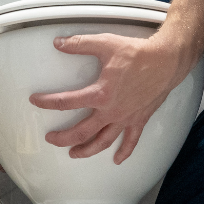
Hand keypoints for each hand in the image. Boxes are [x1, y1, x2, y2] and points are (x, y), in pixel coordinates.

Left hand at [30, 32, 200, 163]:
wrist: (167, 61)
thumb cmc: (138, 53)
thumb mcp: (105, 44)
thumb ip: (79, 44)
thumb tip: (59, 43)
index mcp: (100, 93)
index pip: (66, 102)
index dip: (48, 102)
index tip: (36, 101)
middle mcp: (111, 111)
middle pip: (82, 131)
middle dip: (64, 137)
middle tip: (51, 138)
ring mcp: (126, 118)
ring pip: (103, 141)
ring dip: (87, 150)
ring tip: (75, 154)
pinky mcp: (139, 119)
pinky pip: (131, 141)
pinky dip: (124, 152)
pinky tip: (117, 160)